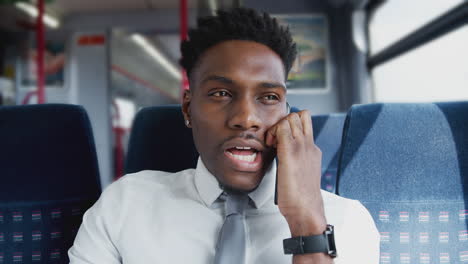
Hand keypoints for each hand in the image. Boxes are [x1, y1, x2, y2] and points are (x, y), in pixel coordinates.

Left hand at [266, 110, 326, 235]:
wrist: (306, 210)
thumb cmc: (301, 198)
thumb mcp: (301, 174)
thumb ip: (295, 162)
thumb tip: (283, 158)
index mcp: (312, 150)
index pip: (304, 123)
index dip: (290, 126)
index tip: (279, 140)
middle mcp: (309, 145)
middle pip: (300, 115)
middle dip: (284, 121)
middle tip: (275, 138)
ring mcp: (301, 147)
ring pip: (292, 117)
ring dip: (278, 125)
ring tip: (272, 142)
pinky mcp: (290, 152)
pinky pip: (283, 127)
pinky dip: (274, 132)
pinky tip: (270, 145)